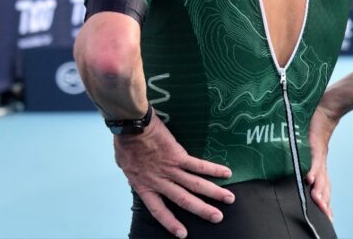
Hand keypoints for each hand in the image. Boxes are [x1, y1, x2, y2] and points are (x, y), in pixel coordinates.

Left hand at [114, 116, 233, 238]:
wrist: (131, 125)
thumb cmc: (125, 141)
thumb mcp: (124, 164)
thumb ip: (134, 173)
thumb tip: (136, 175)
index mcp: (143, 185)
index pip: (158, 210)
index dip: (170, 222)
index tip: (183, 234)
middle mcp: (159, 181)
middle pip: (183, 200)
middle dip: (202, 210)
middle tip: (217, 218)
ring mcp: (170, 169)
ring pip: (195, 185)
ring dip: (214, 193)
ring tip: (229, 199)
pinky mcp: (178, 155)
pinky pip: (199, 165)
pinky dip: (214, 169)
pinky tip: (226, 173)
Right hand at [305, 101, 340, 220]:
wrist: (327, 107)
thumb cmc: (314, 124)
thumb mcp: (306, 142)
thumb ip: (300, 152)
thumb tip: (294, 162)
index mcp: (319, 162)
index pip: (323, 185)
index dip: (324, 200)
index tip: (326, 215)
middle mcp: (320, 161)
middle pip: (324, 185)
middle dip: (324, 202)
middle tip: (326, 216)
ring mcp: (319, 153)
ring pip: (320, 176)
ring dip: (319, 190)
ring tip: (319, 203)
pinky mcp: (315, 144)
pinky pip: (314, 159)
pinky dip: (313, 169)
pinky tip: (309, 179)